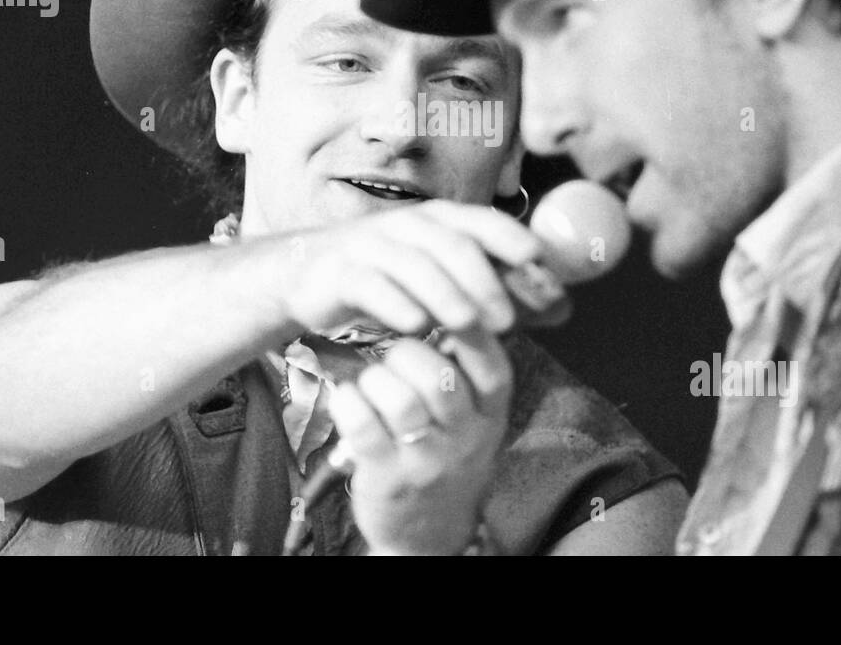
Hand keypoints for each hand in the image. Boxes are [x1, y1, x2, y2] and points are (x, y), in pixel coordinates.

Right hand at [270, 200, 554, 338]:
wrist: (306, 278)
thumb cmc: (388, 282)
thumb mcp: (443, 282)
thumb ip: (498, 291)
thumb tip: (563, 306)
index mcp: (436, 221)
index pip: (479, 221)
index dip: (509, 236)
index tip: (537, 259)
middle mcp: (406, 226)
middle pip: (451, 245)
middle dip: (483, 281)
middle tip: (507, 319)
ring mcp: (370, 246)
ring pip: (414, 265)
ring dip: (445, 295)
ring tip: (468, 325)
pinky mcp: (339, 273)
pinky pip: (370, 285)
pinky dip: (394, 304)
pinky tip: (414, 327)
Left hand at [329, 327, 510, 554]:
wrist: (430, 536)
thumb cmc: (447, 459)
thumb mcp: (473, 422)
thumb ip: (465, 375)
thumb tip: (439, 303)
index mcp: (490, 418)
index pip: (492, 367)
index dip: (469, 331)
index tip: (443, 309)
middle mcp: (464, 440)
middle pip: (439, 378)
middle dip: (408, 353)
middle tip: (395, 355)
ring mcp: (426, 462)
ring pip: (401, 400)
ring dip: (377, 378)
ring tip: (372, 381)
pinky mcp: (386, 478)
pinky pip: (363, 427)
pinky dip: (349, 402)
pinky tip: (348, 400)